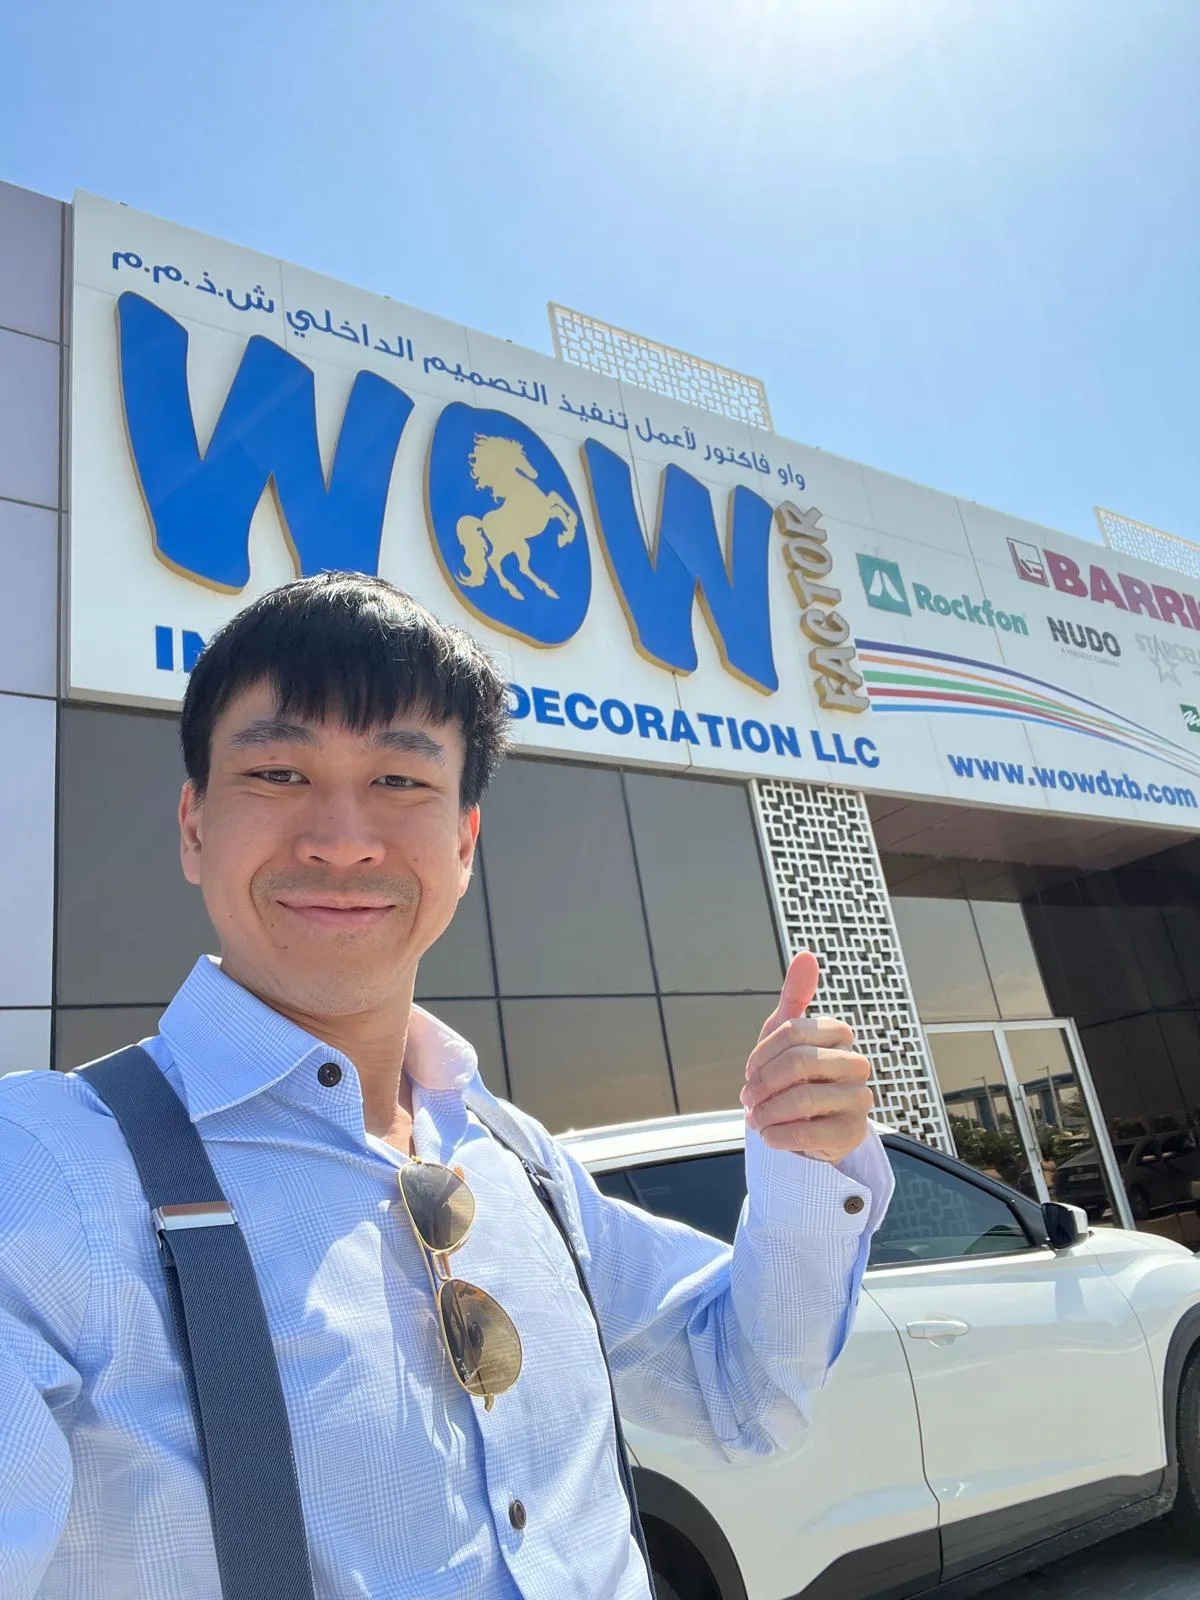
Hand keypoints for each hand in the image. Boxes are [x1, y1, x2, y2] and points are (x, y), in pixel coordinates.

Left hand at [740, 951, 873, 1163]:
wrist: (810, 1128)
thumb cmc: (796, 1076)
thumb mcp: (788, 1035)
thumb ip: (796, 996)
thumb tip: (806, 955)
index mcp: (839, 1034)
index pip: (791, 1031)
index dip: (761, 1054)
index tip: (749, 1071)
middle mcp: (855, 1063)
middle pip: (797, 1062)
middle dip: (762, 1084)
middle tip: (747, 1099)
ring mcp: (858, 1098)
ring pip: (803, 1099)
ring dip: (767, 1112)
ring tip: (756, 1119)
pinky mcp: (852, 1132)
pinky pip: (809, 1133)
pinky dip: (779, 1136)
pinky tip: (770, 1136)